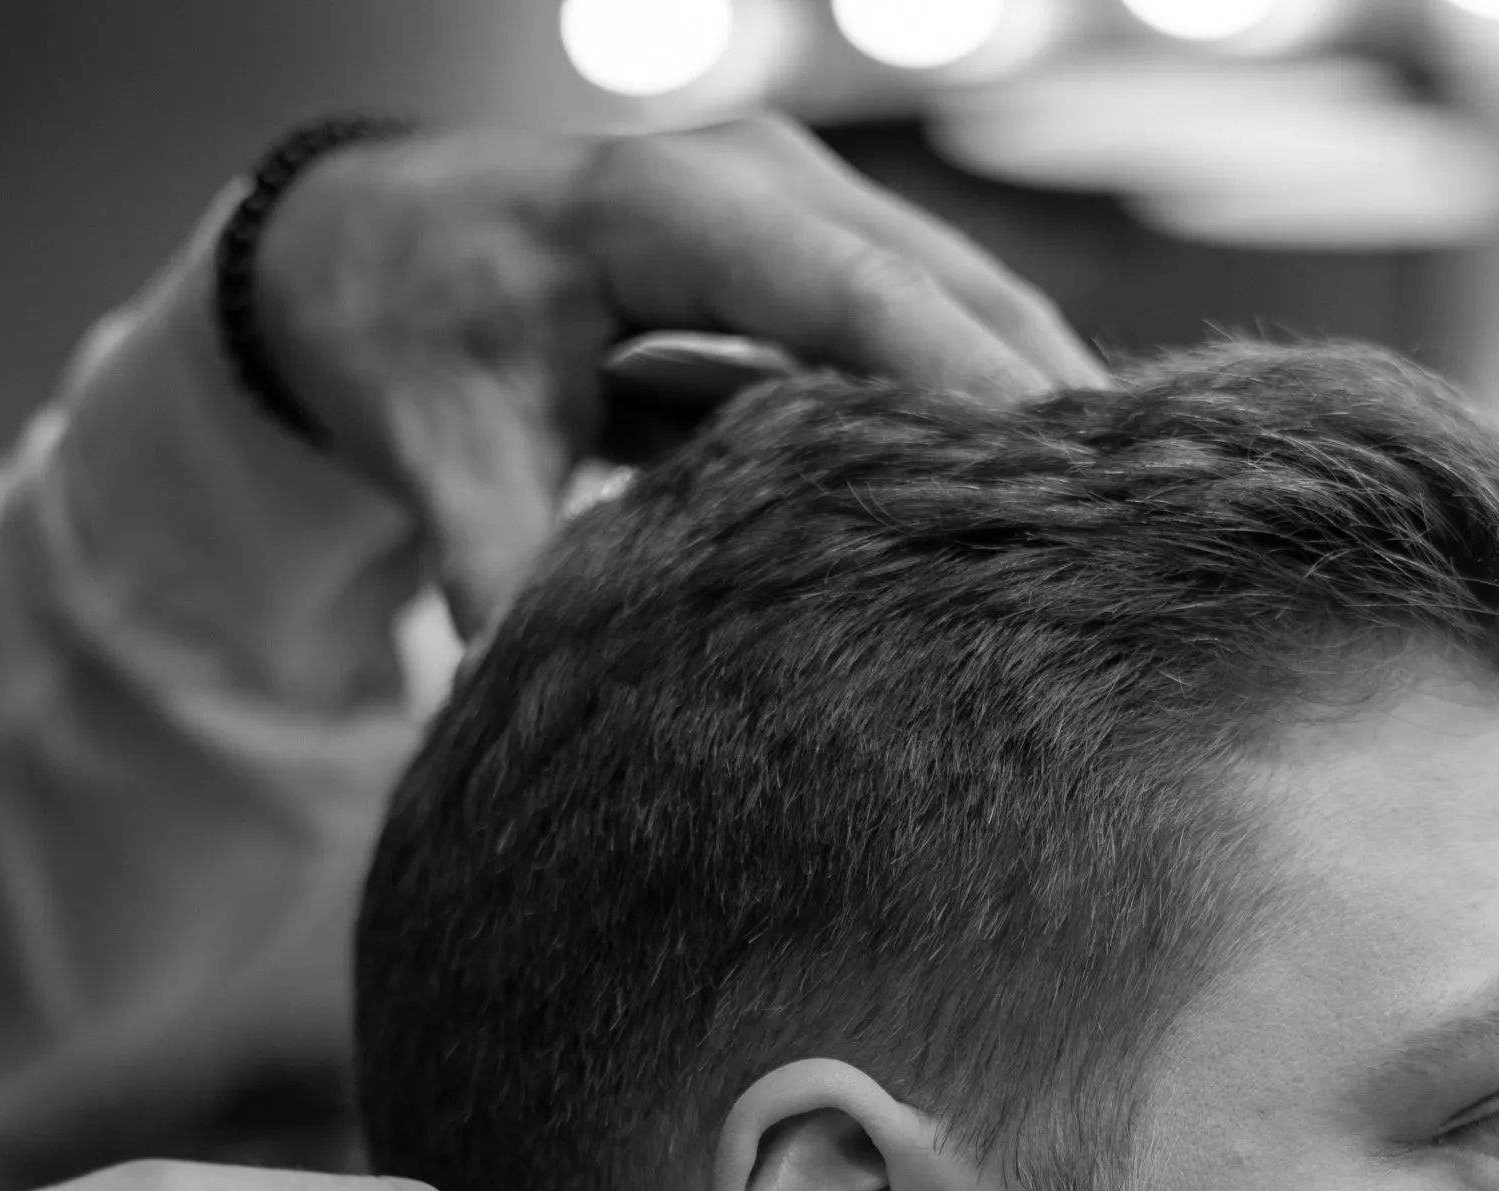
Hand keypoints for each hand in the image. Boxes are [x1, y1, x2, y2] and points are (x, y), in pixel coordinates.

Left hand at [250, 116, 1096, 631]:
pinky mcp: (805, 251)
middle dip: (1039, 397)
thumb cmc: (404, 335)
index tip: (1048, 460)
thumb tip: (533, 704)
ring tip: (1117, 525)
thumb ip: (498, 568)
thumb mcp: (439, 453)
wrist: (362, 250)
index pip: (845, 287)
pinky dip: (977, 399)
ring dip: (1027, 403)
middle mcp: (753, 178)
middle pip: (942, 281)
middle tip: (1136, 523)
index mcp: (665, 203)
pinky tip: (1031, 502)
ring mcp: (791, 204)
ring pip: (956, 295)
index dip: (954, 371)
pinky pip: (921, 319)